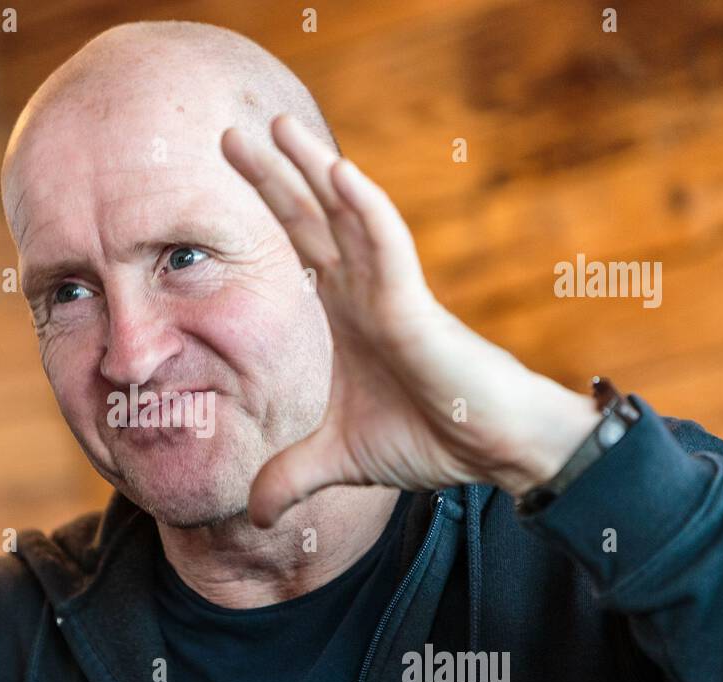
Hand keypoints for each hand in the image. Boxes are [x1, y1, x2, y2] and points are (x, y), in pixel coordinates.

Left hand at [220, 115, 600, 526]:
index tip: (228, 178)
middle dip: (273, 176)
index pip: (298, 247)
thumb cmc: (430, 438)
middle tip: (229, 131)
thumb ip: (290, 476)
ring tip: (278, 127)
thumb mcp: (338, 461)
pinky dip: (365, 212)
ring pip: (348, 220)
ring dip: (313, 171)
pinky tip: (340, 173)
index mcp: (346, 312)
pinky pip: (388, 252)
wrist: (494, 454)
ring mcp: (391, 295)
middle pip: (311, 221)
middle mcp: (365, 292)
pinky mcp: (418, 311)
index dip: (267, 209)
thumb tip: (247, 513)